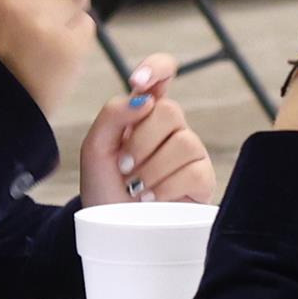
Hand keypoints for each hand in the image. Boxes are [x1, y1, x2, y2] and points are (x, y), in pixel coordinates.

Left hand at [80, 54, 217, 206]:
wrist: (115, 230)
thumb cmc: (104, 188)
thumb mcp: (95, 149)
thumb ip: (113, 115)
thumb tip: (143, 97)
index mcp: (144, 112)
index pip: (162, 73)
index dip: (156, 68)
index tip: (137, 83)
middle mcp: (170, 128)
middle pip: (170, 111)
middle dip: (141, 142)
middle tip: (125, 167)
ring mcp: (190, 152)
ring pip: (183, 142)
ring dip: (152, 170)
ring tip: (136, 189)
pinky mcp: (202, 178)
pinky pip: (194, 171)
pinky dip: (167, 187)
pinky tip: (152, 198)